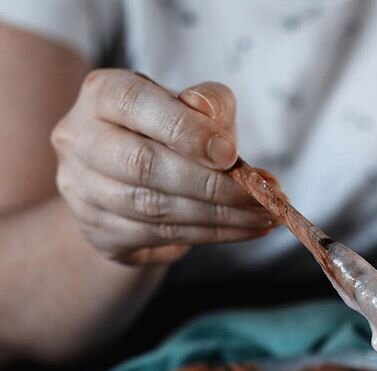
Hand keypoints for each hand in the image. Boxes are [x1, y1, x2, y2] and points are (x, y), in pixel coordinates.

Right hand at [51, 69, 276, 265]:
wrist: (130, 184)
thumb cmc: (169, 135)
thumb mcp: (192, 108)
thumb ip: (208, 104)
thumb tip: (215, 126)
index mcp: (101, 95)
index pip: (135, 104)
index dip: (184, 130)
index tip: (231, 154)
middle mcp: (80, 141)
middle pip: (143, 165)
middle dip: (211, 184)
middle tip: (261, 195)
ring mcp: (83, 192)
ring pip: (155, 208)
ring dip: (220, 216)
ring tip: (265, 215)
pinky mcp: (100, 232)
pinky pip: (160, 236)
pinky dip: (212, 235)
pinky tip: (246, 230)